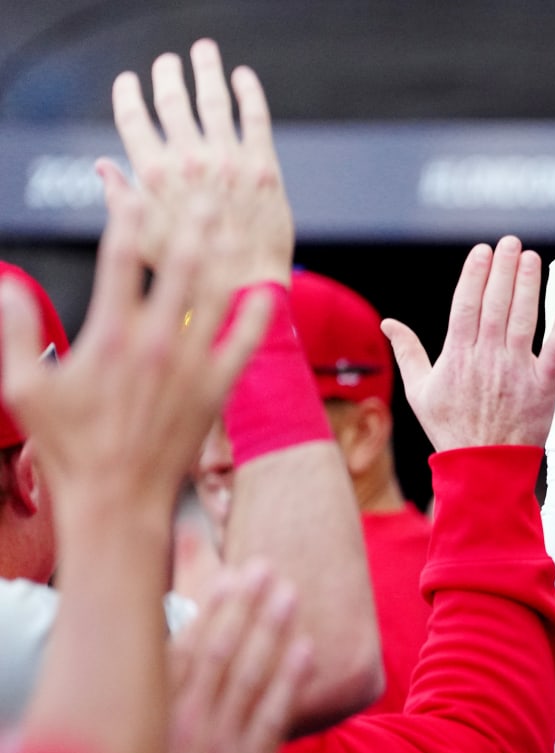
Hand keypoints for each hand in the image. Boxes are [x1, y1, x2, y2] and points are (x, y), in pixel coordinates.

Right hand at [0, 187, 269, 517]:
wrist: (119, 499)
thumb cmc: (70, 449)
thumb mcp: (24, 389)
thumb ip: (16, 333)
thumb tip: (5, 285)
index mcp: (110, 335)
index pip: (120, 258)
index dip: (126, 216)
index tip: (130, 190)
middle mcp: (157, 343)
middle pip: (181, 266)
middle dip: (190, 224)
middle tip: (201, 193)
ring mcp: (192, 366)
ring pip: (217, 296)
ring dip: (225, 258)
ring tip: (231, 226)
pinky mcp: (216, 389)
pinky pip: (246, 343)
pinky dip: (258, 315)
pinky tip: (267, 290)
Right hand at [107, 38, 292, 289]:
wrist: (245, 287)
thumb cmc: (191, 271)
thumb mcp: (142, 239)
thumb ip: (122, 200)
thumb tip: (103, 168)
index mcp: (154, 175)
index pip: (133, 119)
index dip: (128, 95)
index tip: (129, 81)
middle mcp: (189, 161)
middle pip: (173, 101)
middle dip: (167, 75)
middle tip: (166, 63)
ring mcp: (228, 160)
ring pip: (214, 100)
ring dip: (206, 70)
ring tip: (203, 52)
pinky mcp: (263, 166)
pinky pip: (255, 117)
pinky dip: (249, 92)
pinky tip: (243, 78)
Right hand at [164, 560, 311, 752]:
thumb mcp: (140, 750)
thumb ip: (156, 707)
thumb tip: (161, 665)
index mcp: (157, 713)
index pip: (184, 648)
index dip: (209, 609)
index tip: (228, 576)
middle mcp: (187, 721)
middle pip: (220, 650)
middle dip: (246, 607)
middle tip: (267, 568)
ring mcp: (220, 743)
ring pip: (249, 674)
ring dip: (271, 630)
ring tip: (290, 594)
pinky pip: (273, 715)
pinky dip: (290, 680)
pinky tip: (306, 649)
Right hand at [383, 236, 554, 450]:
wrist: (483, 467)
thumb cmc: (451, 428)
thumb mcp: (420, 391)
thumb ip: (408, 352)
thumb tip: (388, 322)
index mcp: (458, 356)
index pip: (466, 304)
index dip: (475, 274)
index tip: (483, 251)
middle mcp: (487, 358)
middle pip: (496, 304)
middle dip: (504, 269)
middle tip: (511, 242)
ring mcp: (516, 371)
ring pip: (523, 320)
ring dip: (529, 286)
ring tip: (532, 258)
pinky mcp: (543, 386)